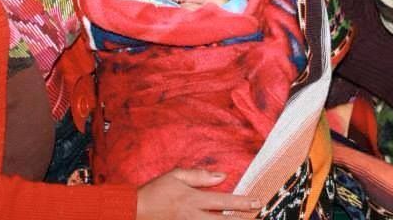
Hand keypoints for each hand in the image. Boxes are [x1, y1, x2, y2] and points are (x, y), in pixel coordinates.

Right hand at [136, 168, 260, 219]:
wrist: (134, 210)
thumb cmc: (155, 191)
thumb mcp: (176, 175)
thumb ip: (200, 175)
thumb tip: (222, 175)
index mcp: (193, 198)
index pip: (223, 200)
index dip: (242, 202)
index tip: (256, 202)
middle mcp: (193, 215)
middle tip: (258, 218)